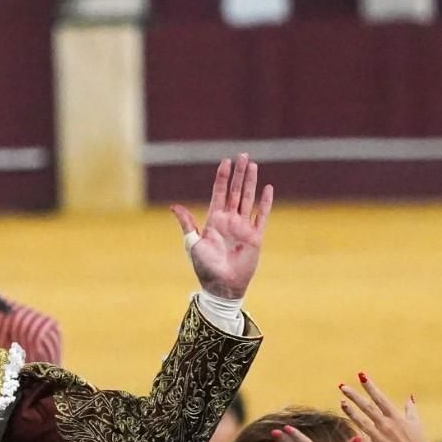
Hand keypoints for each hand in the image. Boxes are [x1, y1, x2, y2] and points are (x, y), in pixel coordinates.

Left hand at [171, 153, 272, 300]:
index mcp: (214, 220)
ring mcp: (243, 227)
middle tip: (242, 156)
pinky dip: (265, 203)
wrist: (221, 286)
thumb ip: (187, 223)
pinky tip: (268, 188)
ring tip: (253, 165)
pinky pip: (261, 216)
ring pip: (248, 199)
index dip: (222, 178)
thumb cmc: (205, 267)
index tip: (225, 162)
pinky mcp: (255, 237)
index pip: (219, 193)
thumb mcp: (192, 243)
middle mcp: (230, 220)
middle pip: (235, 191)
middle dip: (238, 174)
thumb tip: (174, 206)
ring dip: (250, 182)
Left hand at [337, 376, 429, 441]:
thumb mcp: (417, 424)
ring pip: (361, 422)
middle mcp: (386, 425)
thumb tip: (409, 396)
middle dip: (354, 396)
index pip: (380, 398)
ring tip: (341, 401)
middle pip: (367, 407)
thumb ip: (410, 409)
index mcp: (396, 417)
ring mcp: (379, 438)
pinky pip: (361, 440)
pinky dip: (354, 433)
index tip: (361, 376)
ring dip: (350, 411)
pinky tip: (345, 426)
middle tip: (342, 386)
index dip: (370, 387)